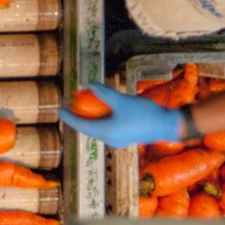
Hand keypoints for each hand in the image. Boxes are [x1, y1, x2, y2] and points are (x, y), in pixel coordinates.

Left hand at [58, 82, 183, 147]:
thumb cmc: (143, 112)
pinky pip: (107, 127)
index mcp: (107, 133)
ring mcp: (117, 140)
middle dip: (78, 117)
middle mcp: (110, 139)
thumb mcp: (121, 100)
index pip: (82, 126)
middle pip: (88, 129)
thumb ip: (104, 93)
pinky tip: (101, 107)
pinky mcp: (124, 137)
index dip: (69, 118)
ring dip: (90, 117)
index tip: (59, 110)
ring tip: (82, 105)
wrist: (164, 125)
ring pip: (98, 128)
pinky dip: (101, 118)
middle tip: (69, 105)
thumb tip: (90, 85)